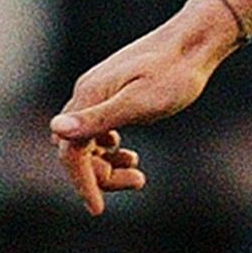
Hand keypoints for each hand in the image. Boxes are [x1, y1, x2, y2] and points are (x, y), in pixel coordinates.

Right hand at [49, 0, 239, 215]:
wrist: (194, 42)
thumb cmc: (175, 73)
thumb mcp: (141, 102)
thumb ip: (99, 119)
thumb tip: (56, 130)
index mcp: (89, 97)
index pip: (71, 151)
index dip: (82, 182)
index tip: (98, 209)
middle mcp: (87, 95)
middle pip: (77, 150)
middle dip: (101, 175)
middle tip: (138, 182)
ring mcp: (99, 95)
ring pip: (89, 143)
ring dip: (107, 165)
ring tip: (138, 173)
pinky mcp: (114, 95)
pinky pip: (100, 132)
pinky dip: (111, 150)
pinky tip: (130, 155)